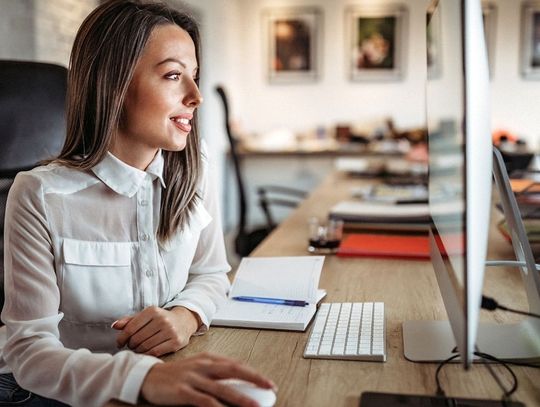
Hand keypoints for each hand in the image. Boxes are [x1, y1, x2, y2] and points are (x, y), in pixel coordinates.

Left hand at [112, 306, 199, 356]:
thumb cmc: (160, 319)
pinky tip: (146, 352)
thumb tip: (114, 326)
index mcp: (153, 311)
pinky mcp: (176, 342)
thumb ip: (130, 320)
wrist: (184, 321)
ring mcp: (170, 331)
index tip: (119, 343)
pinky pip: (155, 352)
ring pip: (145, 346)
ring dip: (138, 350)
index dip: (121, 338)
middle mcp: (162, 319)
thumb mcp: (146, 316)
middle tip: (131, 346)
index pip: (130, 328)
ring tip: (138, 349)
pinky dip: (147, 354)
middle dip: (130, 345)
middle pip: (137, 338)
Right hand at [141, 353, 275, 406]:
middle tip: (269, 388)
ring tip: (254, 406)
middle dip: (254, 379)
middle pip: (234, 370)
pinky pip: (203, 400)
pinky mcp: (182, 391)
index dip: (254, 373)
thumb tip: (239, 383)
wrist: (148, 376)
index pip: (236, 364)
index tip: (267, 383)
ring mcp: (193, 378)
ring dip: (240, 397)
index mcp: (209, 358)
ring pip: (222, 387)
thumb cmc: (176, 374)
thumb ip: (216, 374)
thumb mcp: (198, 369)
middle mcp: (203, 365)